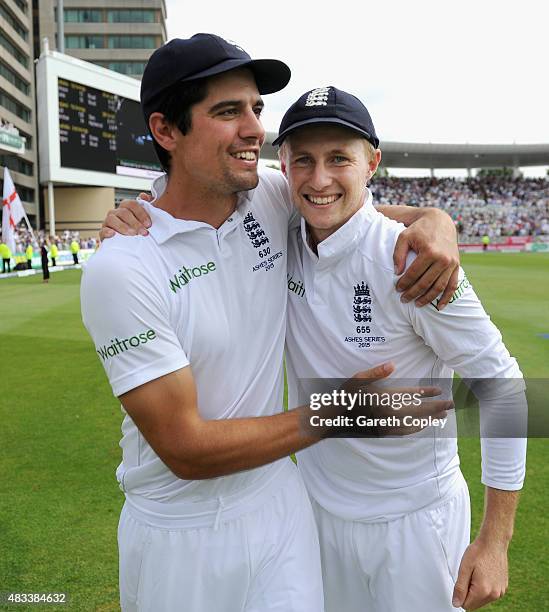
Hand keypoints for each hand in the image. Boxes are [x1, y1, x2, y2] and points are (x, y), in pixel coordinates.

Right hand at [99, 193, 152, 239]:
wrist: (126, 245)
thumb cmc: (135, 230)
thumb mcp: (143, 220)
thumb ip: (147, 207)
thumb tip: (144, 196)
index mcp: (125, 208)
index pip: (132, 204)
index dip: (141, 213)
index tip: (149, 224)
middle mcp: (115, 213)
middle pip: (124, 213)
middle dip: (135, 223)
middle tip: (143, 232)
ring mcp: (108, 222)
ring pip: (112, 219)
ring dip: (123, 227)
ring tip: (132, 234)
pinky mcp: (103, 233)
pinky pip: (102, 230)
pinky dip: (107, 232)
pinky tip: (113, 234)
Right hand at [320, 363, 453, 436]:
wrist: (333, 420)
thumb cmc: (344, 397)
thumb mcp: (356, 380)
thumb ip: (375, 373)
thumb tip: (393, 365)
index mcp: (383, 399)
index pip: (411, 396)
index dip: (427, 394)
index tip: (441, 391)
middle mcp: (388, 414)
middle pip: (418, 411)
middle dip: (436, 408)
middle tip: (452, 405)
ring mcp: (386, 425)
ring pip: (414, 423)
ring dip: (430, 419)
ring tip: (442, 415)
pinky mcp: (384, 432)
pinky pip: (405, 432)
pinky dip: (417, 428)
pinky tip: (423, 425)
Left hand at [394, 208, 459, 308]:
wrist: (440, 221)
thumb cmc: (419, 230)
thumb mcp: (404, 237)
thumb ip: (398, 254)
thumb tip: (397, 273)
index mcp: (429, 251)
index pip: (414, 274)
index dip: (404, 283)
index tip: (397, 289)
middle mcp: (443, 259)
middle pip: (425, 283)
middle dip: (413, 293)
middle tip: (404, 299)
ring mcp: (451, 263)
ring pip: (439, 287)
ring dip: (428, 298)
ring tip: (417, 304)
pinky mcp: (457, 266)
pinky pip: (452, 285)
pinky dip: (447, 298)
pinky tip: (440, 307)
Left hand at [452, 538, 508, 609]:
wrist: (494, 542)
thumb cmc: (478, 552)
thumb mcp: (464, 568)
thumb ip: (460, 588)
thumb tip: (456, 603)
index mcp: (483, 590)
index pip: (466, 605)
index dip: (460, 594)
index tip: (462, 580)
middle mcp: (494, 594)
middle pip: (475, 604)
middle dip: (469, 592)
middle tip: (469, 575)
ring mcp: (501, 591)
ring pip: (482, 600)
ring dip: (477, 590)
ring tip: (477, 573)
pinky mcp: (504, 587)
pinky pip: (490, 594)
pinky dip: (485, 587)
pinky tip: (484, 573)